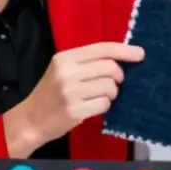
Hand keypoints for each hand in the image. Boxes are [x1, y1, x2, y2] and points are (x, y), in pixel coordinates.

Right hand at [0, 43, 141, 157]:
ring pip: (110, 87)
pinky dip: (103, 106)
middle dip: (118, 77)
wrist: (30, 120)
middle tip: (113, 84)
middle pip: (110, 68)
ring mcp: (70, 92)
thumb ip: (86, 63)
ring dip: (111, 94)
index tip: (140, 54)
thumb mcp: (62, 71)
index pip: (102, 49)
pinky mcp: (74, 110)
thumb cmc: (50, 94)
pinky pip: (104, 104)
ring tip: (97, 98)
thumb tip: (121, 62)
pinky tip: (91, 108)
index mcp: (64, 58)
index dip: (124, 50)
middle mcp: (67, 72)